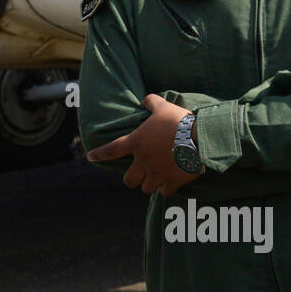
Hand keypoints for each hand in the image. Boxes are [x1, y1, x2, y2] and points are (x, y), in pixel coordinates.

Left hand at [85, 94, 199, 195]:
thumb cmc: (180, 121)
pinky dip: (166, 189)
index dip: (99, 154)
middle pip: (129, 180)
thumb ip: (151, 102)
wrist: (200, 138)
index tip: (91, 157)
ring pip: (146, 188)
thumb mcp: (163, 106)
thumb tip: (145, 99)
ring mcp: (157, 173)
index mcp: (137, 142)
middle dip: (133, 178)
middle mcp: (143, 161)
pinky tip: (170, 183)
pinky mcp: (172, 182)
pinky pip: (164, 192)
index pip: (111, 150)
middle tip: (141, 173)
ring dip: (150, 184)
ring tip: (157, 177)